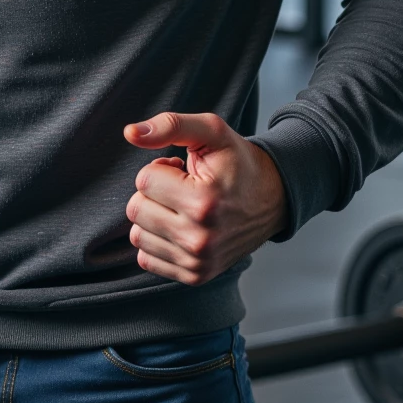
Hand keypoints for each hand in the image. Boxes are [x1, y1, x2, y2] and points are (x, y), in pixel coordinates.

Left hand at [123, 112, 288, 285]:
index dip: (161, 168)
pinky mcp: (195, 276)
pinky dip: (157, 240)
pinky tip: (180, 227)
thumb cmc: (238, 162)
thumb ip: (171, 125)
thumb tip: (130, 133)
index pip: (144, 180)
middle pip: (136, 209)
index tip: (182, 169)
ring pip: (137, 235)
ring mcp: (198, 262)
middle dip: (153, 193)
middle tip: (181, 187)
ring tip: (182, 206)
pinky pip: (146, 258)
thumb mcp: (212, 131)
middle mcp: (200, 239)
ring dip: (153, 217)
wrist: (272, 199)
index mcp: (204, 202)